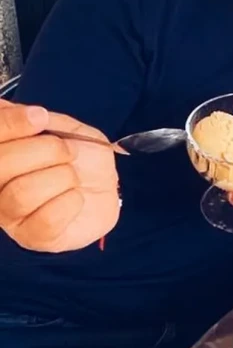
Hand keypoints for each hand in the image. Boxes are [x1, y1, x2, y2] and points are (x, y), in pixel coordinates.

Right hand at [0, 101, 119, 251]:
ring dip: (61, 177)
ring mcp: (9, 215)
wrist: (106, 187)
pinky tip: (76, 197)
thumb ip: (38, 121)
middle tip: (69, 151)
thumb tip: (11, 110)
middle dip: (45, 151)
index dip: (11, 124)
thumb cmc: (79, 157)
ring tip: (74, 176)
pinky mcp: (32, 237)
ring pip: (21, 194)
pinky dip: (70, 202)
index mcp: (0, 154)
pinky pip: (45, 220)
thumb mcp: (64, 129)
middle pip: (1, 165)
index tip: (40, 118)